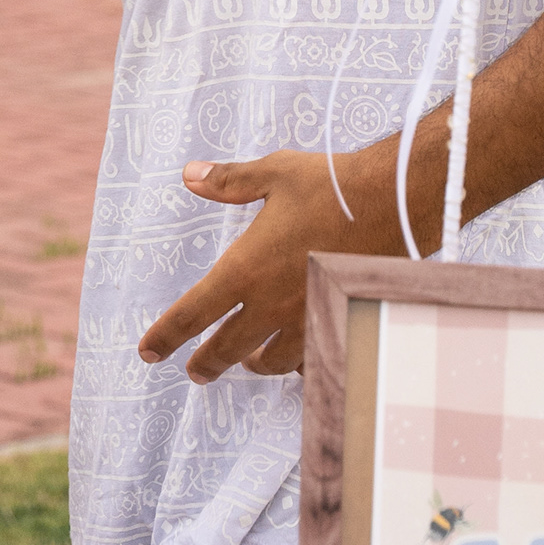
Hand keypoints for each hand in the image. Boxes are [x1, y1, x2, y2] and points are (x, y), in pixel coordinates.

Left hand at [136, 140, 413, 383]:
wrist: (395, 204)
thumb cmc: (331, 184)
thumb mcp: (273, 173)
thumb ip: (229, 181)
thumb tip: (189, 175)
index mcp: (245, 268)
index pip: (193, 312)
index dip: (166, 335)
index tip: (148, 351)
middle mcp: (271, 304)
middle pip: (227, 348)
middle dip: (205, 362)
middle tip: (194, 370)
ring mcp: (306, 321)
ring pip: (270, 360)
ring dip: (253, 363)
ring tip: (248, 361)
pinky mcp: (337, 324)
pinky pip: (311, 360)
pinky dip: (298, 363)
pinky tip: (297, 358)